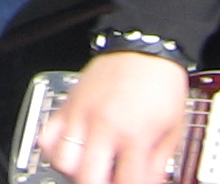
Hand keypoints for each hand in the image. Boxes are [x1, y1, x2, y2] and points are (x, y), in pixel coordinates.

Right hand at [38, 53, 185, 183]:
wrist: (144, 49)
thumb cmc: (160, 85)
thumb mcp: (172, 130)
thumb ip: (158, 163)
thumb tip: (151, 182)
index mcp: (133, 135)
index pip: (126, 182)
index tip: (132, 183)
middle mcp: (102, 126)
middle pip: (88, 177)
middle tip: (109, 178)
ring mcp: (81, 114)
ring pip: (62, 160)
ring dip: (75, 170)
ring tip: (90, 166)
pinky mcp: (68, 104)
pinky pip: (47, 135)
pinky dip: (54, 149)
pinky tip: (71, 149)